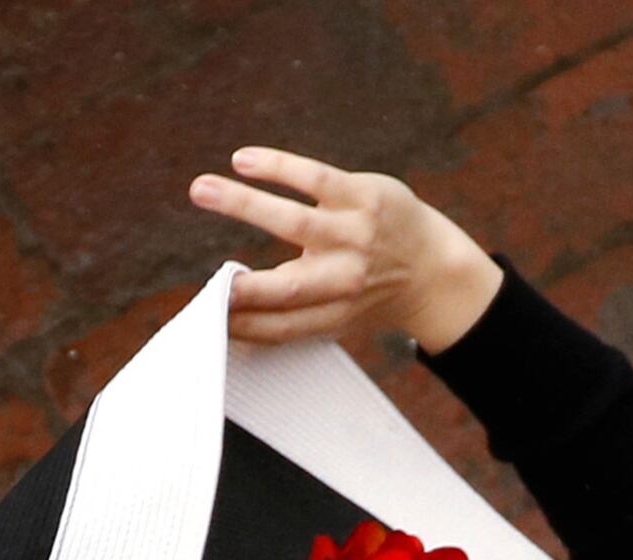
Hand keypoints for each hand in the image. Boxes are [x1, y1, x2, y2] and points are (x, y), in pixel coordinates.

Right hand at [189, 147, 502, 351]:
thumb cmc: (366, 291)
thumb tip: (228, 316)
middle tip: (209, 278)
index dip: (240, 325)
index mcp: (329, 315)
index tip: (206, 316)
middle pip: (284, 287)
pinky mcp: (365, 198)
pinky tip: (243, 160)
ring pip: (293, 221)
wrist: (434, 269)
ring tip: (199, 188)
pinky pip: (315, 179)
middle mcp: (342, 280)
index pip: (277, 326)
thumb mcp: (334, 314)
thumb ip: (289, 314)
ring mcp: (355, 236)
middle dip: (244, 288)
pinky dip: (277, 167)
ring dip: (242, 203)